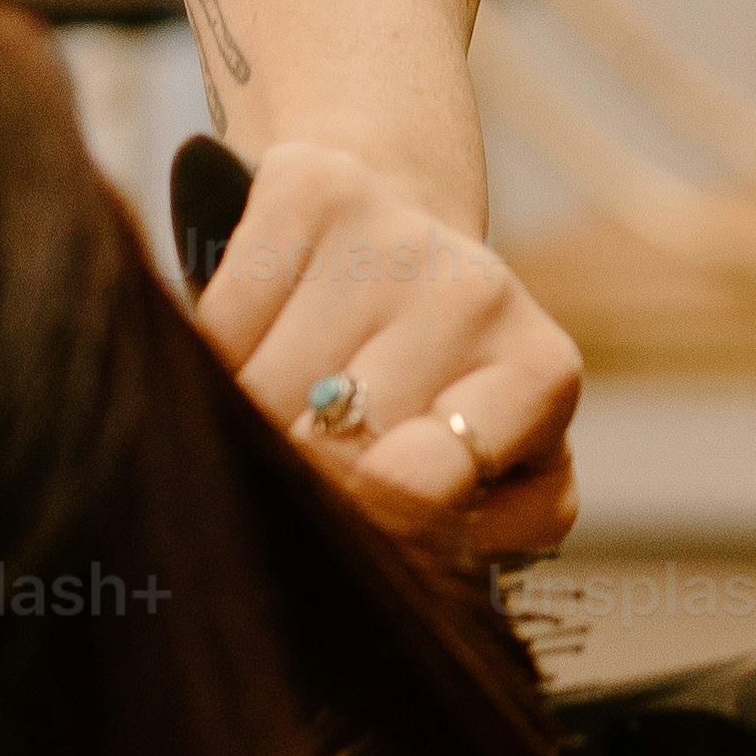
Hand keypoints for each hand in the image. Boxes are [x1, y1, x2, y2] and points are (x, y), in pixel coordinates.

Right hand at [187, 136, 584, 562]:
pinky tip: (254, 346)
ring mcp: (396, 235)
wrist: (403, 229)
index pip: (414, 485)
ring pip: (261, 390)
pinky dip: (214, 356)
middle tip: (304, 475)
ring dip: (247, 424)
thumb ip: (471, 534)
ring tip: (282, 410)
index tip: (345, 533)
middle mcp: (480, 292)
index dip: (358, 527)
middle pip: (329, 446)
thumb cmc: (444, 383)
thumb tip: (389, 568)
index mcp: (541, 375)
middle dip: (300, 481)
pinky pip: (221, 319)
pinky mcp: (314, 187)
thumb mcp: (496, 473)